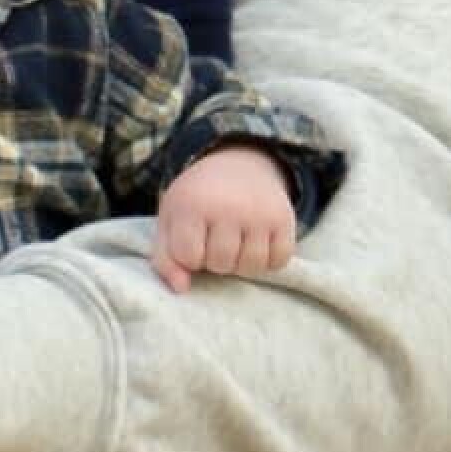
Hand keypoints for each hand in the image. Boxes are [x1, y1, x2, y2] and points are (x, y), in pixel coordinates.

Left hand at [151, 144, 297, 294]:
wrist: (238, 163)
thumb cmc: (198, 199)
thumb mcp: (171, 219)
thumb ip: (166, 258)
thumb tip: (182, 288)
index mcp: (193, 204)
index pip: (189, 258)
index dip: (189, 255)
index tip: (193, 238)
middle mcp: (229, 206)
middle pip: (221, 263)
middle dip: (215, 259)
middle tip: (215, 238)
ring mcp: (259, 212)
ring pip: (251, 266)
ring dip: (241, 263)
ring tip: (235, 242)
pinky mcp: (284, 218)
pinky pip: (279, 261)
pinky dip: (268, 259)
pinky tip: (257, 241)